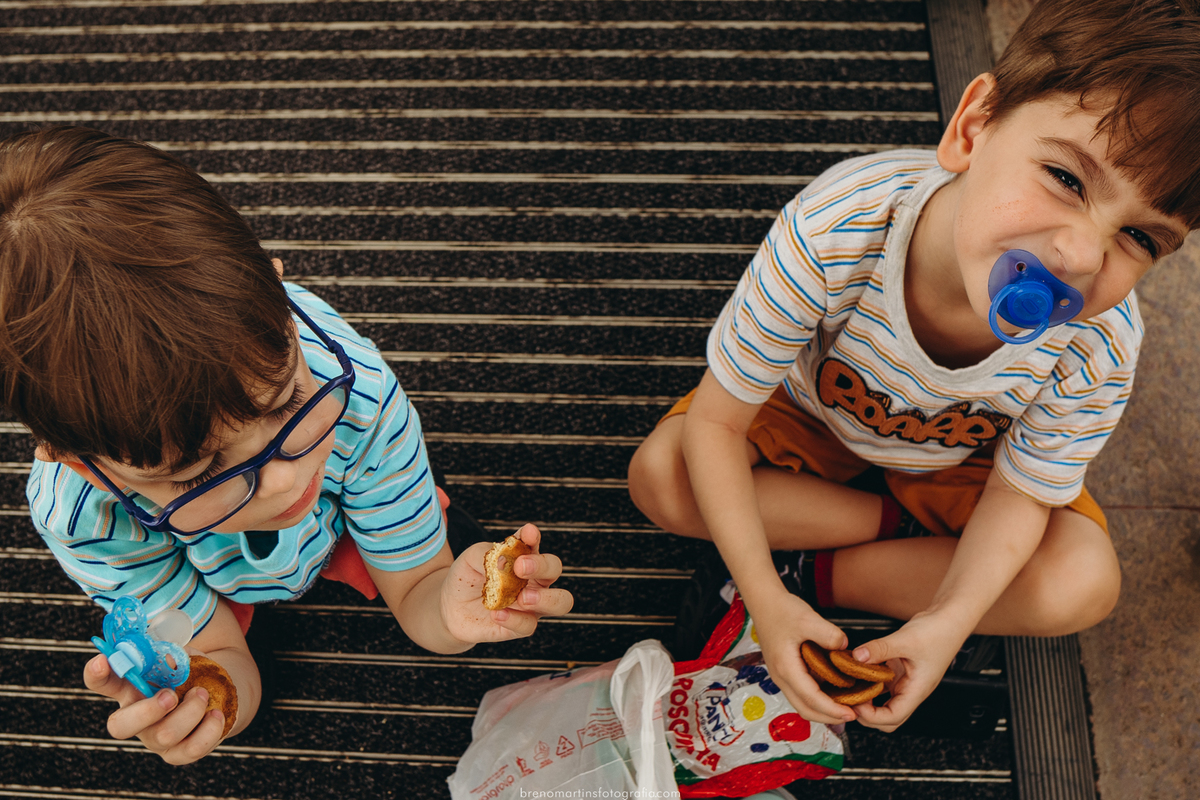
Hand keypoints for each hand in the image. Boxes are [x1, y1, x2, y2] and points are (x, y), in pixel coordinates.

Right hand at [84, 647, 227, 764]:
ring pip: (163, 736)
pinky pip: (192, 749)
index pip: (102, 683)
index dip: (96, 675)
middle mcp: (136, 717)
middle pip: (120, 726)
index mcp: (130, 688)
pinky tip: (216, 713)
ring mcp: (156, 739)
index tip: (101, 661)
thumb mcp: (180, 658)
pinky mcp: (180, 753)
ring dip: (190, 711)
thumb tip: (167, 660)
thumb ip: (169, 656)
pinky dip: (209, 729)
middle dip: (146, 711)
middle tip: (170, 695)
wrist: (219, 693)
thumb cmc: (192, 673)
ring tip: (202, 693)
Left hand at [440, 523, 573, 643]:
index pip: (534, 542)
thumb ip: (487, 556)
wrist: (451, 608)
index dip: (533, 536)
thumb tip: (503, 563)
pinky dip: (515, 619)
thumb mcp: (471, 559)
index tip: (528, 533)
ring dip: (545, 598)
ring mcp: (531, 604)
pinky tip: (497, 613)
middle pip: (555, 569)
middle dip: (543, 566)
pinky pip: (529, 625)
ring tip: (522, 597)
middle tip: (520, 567)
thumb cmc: (467, 577)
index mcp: (523, 556)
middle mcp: (533, 579)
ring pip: (560, 602)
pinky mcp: (521, 626)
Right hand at [749, 592, 856, 725]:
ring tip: (846, 705)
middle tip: (853, 714)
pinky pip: (802, 693)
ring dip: (824, 709)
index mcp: (786, 667)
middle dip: (829, 717)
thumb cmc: (782, 610)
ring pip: (803, 703)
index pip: (811, 698)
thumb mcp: (808, 619)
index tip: (851, 713)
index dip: (832, 709)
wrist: (764, 603)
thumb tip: (845, 649)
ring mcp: (782, 676)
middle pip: (805, 709)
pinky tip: (835, 690)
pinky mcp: (786, 672)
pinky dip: (818, 698)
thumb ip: (830, 635)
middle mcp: (781, 677)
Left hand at [848, 612, 964, 731]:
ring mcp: (905, 682)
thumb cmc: (938, 632)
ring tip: (852, 685)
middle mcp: (911, 690)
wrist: (949, 620)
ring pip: (884, 702)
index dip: (872, 716)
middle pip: (888, 718)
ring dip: (868, 698)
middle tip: (851, 697)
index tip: (856, 702)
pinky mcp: (900, 672)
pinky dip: (870, 682)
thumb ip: (880, 648)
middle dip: (867, 714)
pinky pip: (882, 684)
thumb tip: (858, 657)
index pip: (893, 717)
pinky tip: (860, 671)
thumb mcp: (906, 639)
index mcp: (917, 690)